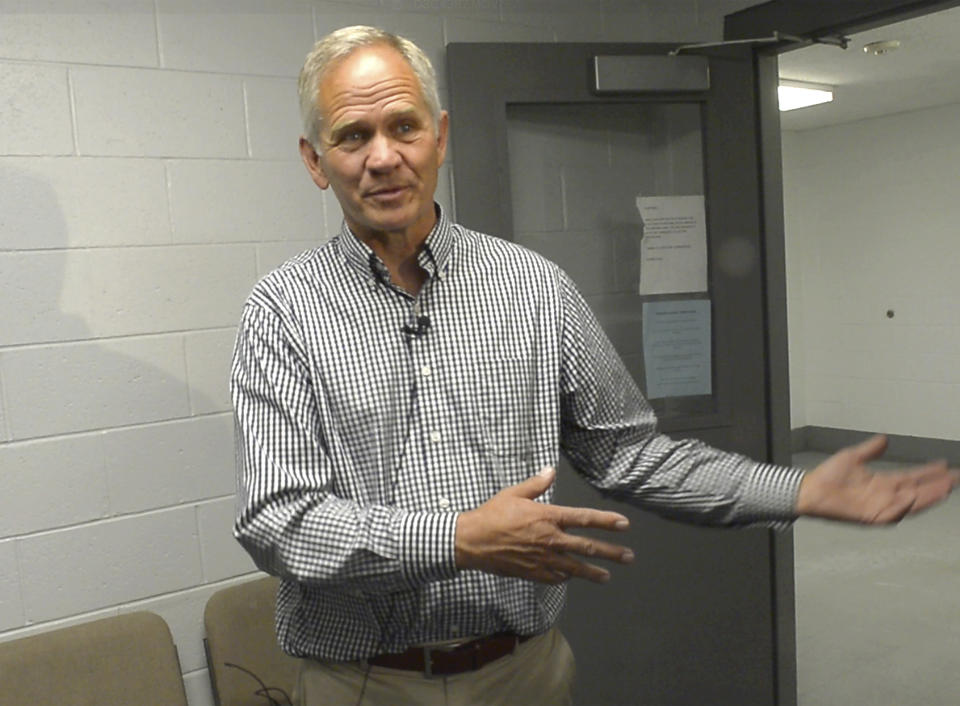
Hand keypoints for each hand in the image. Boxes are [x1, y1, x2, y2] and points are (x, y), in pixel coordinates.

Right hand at [454, 467, 633, 584]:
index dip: (607, 521)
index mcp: (548, 517)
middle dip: (611, 552)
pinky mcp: (533, 573)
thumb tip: (550, 471)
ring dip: (594, 572)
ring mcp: (543, 559)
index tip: (624, 524)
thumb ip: (536, 484)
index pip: (585, 518)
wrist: (472, 541)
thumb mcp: (514, 493)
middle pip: (588, 547)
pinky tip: (571, 577)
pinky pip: (555, 577)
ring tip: (608, 576)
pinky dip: (566, 577)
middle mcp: (550, 540)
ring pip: (575, 568)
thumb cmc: (492, 515)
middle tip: (628, 556)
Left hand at [796, 435, 959, 523]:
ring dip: (927, 497)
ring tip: (944, 489)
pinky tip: (913, 498)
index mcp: (883, 482)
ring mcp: (879, 507)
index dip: (929, 473)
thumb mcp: (852, 457)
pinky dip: (902, 508)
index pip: (912, 477)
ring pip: (910, 503)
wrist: (810, 489)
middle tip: (956, 478)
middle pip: (918, 491)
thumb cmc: (828, 476)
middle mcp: (885, 495)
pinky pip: (890, 514)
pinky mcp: (869, 516)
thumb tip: (884, 440)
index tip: (946, 466)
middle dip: (937, 486)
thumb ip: (870, 450)